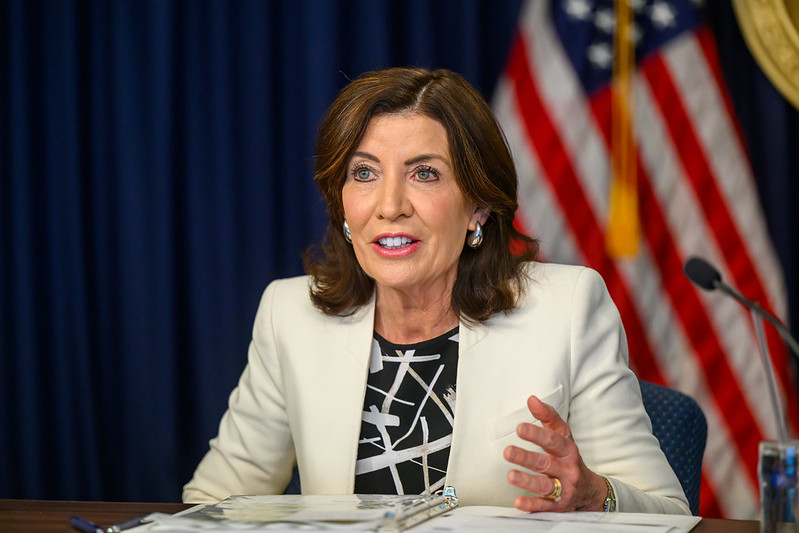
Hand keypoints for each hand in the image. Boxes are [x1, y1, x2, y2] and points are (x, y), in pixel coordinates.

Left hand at [503, 395, 607, 511]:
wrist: (590, 491)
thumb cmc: (569, 458)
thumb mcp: (563, 436)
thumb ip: (548, 417)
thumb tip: (532, 399)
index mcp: (567, 449)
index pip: (553, 439)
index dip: (537, 433)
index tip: (520, 428)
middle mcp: (567, 468)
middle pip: (546, 462)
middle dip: (526, 457)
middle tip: (507, 451)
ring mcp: (564, 488)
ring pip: (545, 485)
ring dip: (527, 481)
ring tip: (510, 475)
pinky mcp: (560, 505)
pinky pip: (545, 506)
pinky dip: (532, 505)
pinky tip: (518, 502)